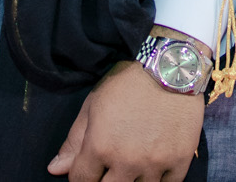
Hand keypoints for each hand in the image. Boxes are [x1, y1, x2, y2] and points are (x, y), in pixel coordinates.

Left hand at [48, 59, 204, 181]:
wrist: (172, 66)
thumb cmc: (129, 82)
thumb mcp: (94, 104)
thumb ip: (74, 140)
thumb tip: (55, 170)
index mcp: (100, 146)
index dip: (82, 176)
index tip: (90, 168)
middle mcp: (126, 161)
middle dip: (105, 180)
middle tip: (112, 166)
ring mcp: (155, 163)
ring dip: (133, 181)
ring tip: (134, 164)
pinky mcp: (180, 161)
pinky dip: (160, 181)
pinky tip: (154, 167)